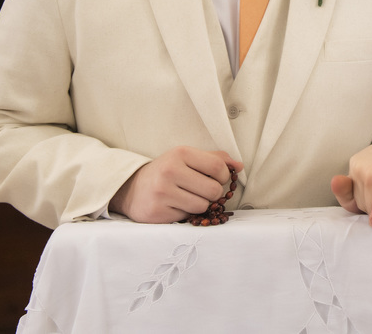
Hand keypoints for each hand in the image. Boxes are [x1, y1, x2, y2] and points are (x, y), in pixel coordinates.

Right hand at [109, 146, 241, 223]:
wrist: (131, 188)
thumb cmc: (166, 171)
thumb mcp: (187, 158)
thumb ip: (214, 159)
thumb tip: (239, 166)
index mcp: (180, 153)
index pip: (218, 167)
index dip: (224, 176)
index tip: (218, 178)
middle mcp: (170, 171)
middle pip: (213, 190)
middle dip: (213, 193)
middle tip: (202, 190)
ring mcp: (162, 193)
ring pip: (202, 206)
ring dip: (200, 204)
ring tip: (187, 197)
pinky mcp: (157, 212)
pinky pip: (187, 217)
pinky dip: (185, 213)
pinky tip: (175, 205)